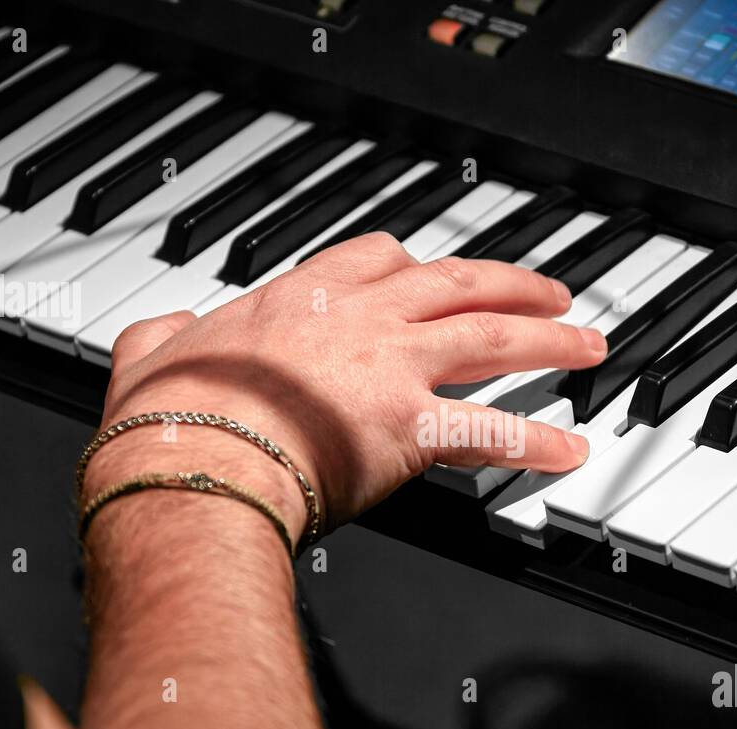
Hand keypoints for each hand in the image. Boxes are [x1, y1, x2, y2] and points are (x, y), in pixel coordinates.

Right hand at [90, 232, 607, 536]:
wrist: (188, 461)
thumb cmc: (167, 421)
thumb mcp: (149, 356)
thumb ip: (162, 337)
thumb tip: (160, 334)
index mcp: (300, 299)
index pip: (378, 259)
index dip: (420, 267)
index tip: (442, 275)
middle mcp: (358, 320)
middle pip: (456, 284)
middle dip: (511, 285)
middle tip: (550, 294)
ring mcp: (391, 368)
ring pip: (490, 338)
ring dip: (547, 340)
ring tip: (587, 344)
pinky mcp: (412, 427)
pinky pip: (491, 432)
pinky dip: (536, 442)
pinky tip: (569, 451)